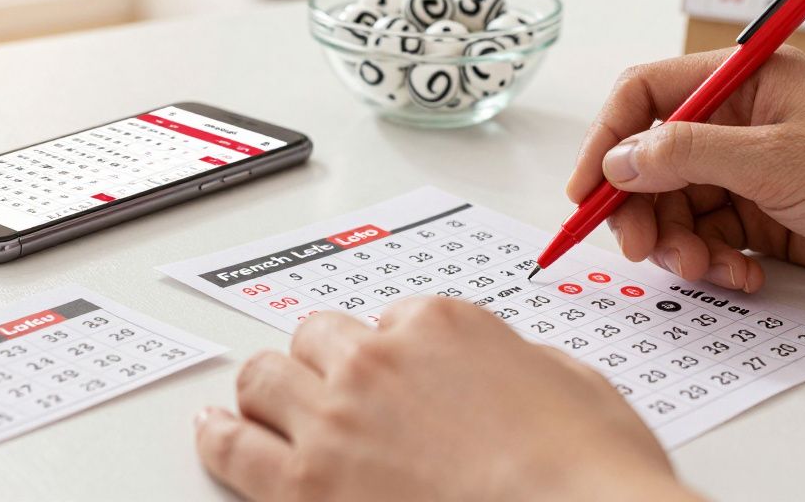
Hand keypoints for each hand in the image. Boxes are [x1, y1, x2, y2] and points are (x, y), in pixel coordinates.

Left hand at [195, 298, 696, 501]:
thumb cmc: (589, 468)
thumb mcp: (569, 381)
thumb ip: (512, 360)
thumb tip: (500, 370)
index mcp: (442, 324)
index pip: (390, 319)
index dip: (393, 351)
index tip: (395, 373)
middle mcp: (379, 359)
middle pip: (318, 338)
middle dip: (325, 359)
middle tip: (329, 386)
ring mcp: (337, 419)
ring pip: (265, 376)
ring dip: (269, 388)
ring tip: (264, 402)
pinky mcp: (307, 485)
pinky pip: (235, 447)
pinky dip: (219, 436)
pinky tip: (215, 431)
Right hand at [567, 47, 804, 304]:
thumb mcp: (776, 160)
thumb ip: (687, 155)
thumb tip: (617, 160)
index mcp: (746, 79)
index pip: (647, 94)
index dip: (607, 139)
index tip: (585, 192)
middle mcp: (742, 119)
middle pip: (654, 158)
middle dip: (642, 208)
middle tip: (643, 251)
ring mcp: (753, 169)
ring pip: (678, 205)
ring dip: (680, 242)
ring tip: (707, 270)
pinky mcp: (767, 216)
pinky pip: (712, 236)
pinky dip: (715, 261)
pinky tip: (745, 277)